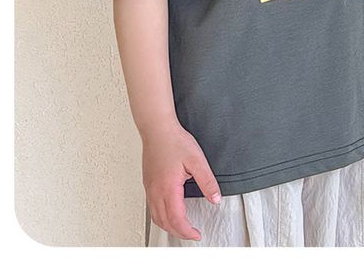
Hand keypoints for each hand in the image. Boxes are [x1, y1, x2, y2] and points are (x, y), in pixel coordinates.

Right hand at [142, 123, 221, 241]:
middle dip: (179, 232)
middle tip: (192, 234)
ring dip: (169, 226)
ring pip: (156, 217)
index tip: (197, 234)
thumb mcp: (197, 160)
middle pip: (165, 222)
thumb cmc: (174, 140)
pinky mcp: (148, 183)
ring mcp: (149, 188)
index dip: (187, 231)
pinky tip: (169, 212)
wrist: (157, 128)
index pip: (176, 219)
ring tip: (181, 227)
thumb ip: (207, 181)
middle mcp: (156, 191)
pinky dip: (161, 216)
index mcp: (168, 188)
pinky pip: (152, 207)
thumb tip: (215, 199)